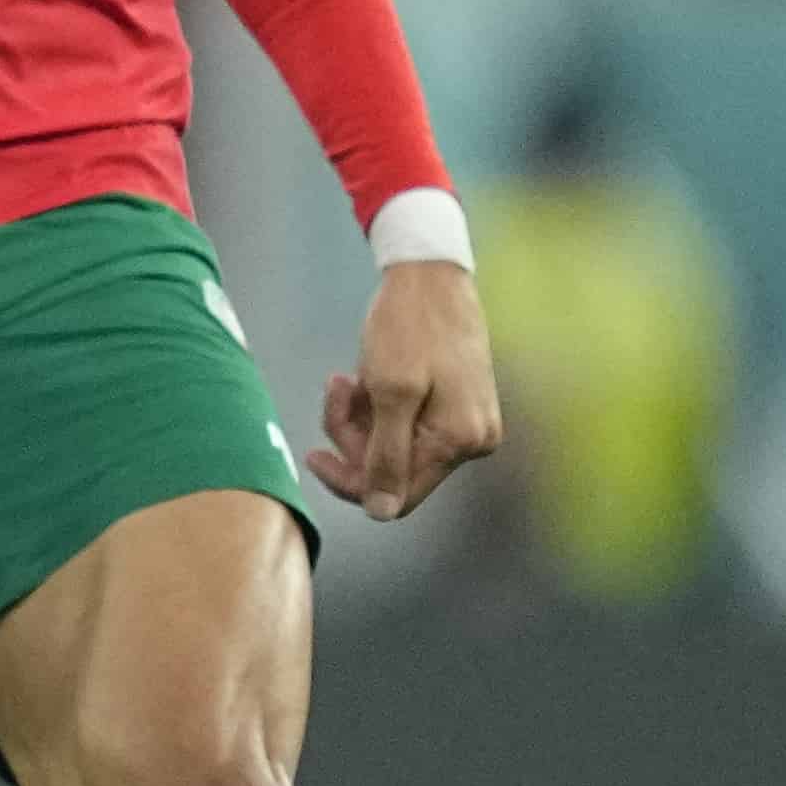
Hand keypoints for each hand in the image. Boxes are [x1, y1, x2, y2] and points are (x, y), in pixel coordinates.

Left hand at [303, 258, 502, 520]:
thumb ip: (386, 456)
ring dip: (357, 418)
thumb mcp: (391, 393)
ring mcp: (462, 423)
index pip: (396, 495)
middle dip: (353, 437)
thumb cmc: (410, 326)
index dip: (351, 481)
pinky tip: (357, 376)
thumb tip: (382, 512)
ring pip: (390, 445)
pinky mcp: (450, 405)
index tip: (315, 453)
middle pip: (391, 469)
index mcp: (460, 442)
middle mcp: (470, 440)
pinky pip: (400, 423)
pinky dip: (372, 405)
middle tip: (336, 391)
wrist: (429, 273)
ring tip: (345, 379)